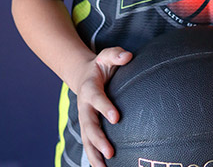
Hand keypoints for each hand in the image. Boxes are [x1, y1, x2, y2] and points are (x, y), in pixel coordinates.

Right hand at [76, 46, 132, 166]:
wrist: (84, 76)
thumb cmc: (100, 67)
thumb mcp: (106, 56)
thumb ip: (116, 55)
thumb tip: (128, 55)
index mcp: (90, 89)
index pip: (97, 99)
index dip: (105, 107)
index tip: (116, 118)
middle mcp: (84, 107)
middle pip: (89, 126)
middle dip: (98, 139)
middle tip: (110, 151)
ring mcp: (84, 120)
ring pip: (86, 140)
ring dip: (94, 155)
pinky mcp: (87, 129)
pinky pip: (89, 145)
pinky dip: (93, 158)